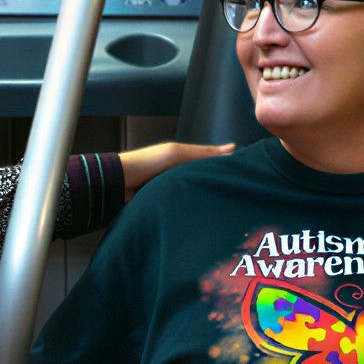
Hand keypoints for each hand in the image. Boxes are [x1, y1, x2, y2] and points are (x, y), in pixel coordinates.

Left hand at [120, 140, 234, 196]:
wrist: (119, 184)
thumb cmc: (146, 163)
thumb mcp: (176, 154)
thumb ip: (202, 153)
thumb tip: (232, 150)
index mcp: (181, 157)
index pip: (209, 159)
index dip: (224, 162)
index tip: (245, 167)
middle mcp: (178, 172)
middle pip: (203, 177)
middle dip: (218, 182)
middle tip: (240, 190)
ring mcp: (172, 189)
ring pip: (195, 192)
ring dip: (206, 196)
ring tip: (228, 203)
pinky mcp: (166, 203)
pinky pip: (184, 205)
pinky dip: (193, 207)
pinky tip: (205, 213)